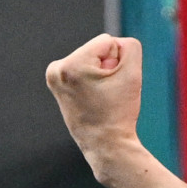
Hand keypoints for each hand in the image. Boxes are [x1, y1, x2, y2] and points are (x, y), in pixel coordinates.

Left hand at [45, 34, 143, 171]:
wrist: (106, 145)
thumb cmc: (119, 112)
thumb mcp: (133, 73)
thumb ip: (130, 46)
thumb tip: (114, 44)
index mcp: (69, 65)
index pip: (107, 42)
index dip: (117, 62)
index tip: (112, 87)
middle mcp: (56, 69)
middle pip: (97, 50)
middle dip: (108, 68)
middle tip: (106, 95)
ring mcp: (54, 78)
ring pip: (92, 59)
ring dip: (101, 75)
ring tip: (100, 97)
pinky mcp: (57, 85)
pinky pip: (84, 70)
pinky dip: (93, 80)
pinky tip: (93, 98)